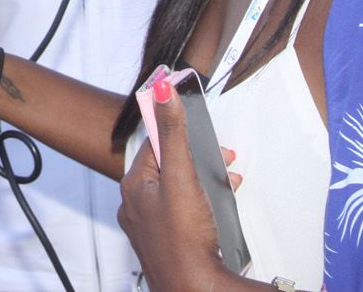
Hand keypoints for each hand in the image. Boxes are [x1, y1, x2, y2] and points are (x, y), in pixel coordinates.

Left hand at [117, 80, 228, 291]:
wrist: (193, 288)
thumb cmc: (184, 240)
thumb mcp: (181, 176)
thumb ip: (173, 133)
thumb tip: (162, 91)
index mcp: (134, 185)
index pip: (153, 143)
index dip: (177, 130)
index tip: (195, 120)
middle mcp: (137, 204)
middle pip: (168, 165)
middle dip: (197, 156)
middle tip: (222, 155)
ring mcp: (151, 225)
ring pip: (178, 188)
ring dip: (204, 179)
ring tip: (228, 178)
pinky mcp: (168, 240)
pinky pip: (183, 210)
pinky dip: (203, 202)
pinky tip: (220, 205)